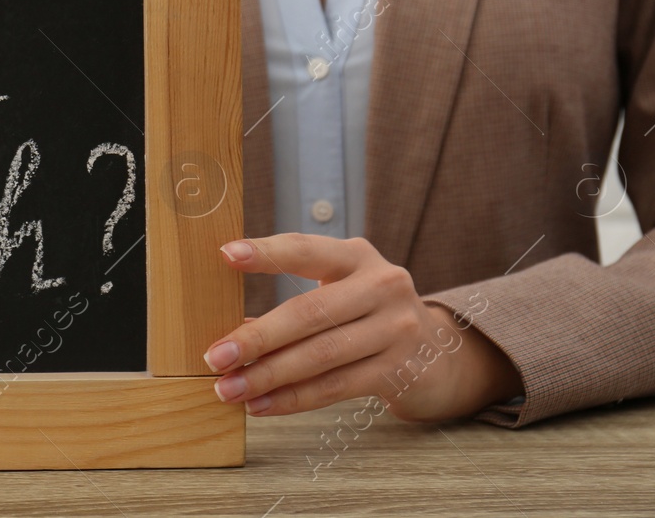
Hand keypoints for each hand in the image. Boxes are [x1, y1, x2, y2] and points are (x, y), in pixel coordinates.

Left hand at [202, 234, 521, 421]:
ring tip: (230, 389)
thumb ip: (296, 304)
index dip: (267, 252)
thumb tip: (230, 329)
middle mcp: (382, 284)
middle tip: (215, 356)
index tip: (226, 255)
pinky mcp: (401, 369)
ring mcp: (396, 328)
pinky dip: (294, 398)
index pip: (306, 248)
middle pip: (309, 311)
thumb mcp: (340, 294)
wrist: (439, 355)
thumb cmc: (367, 317)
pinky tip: (263, 405)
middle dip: (257, 337)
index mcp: (356, 256)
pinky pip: (336, 387)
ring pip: (321, 355)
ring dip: (269, 376)